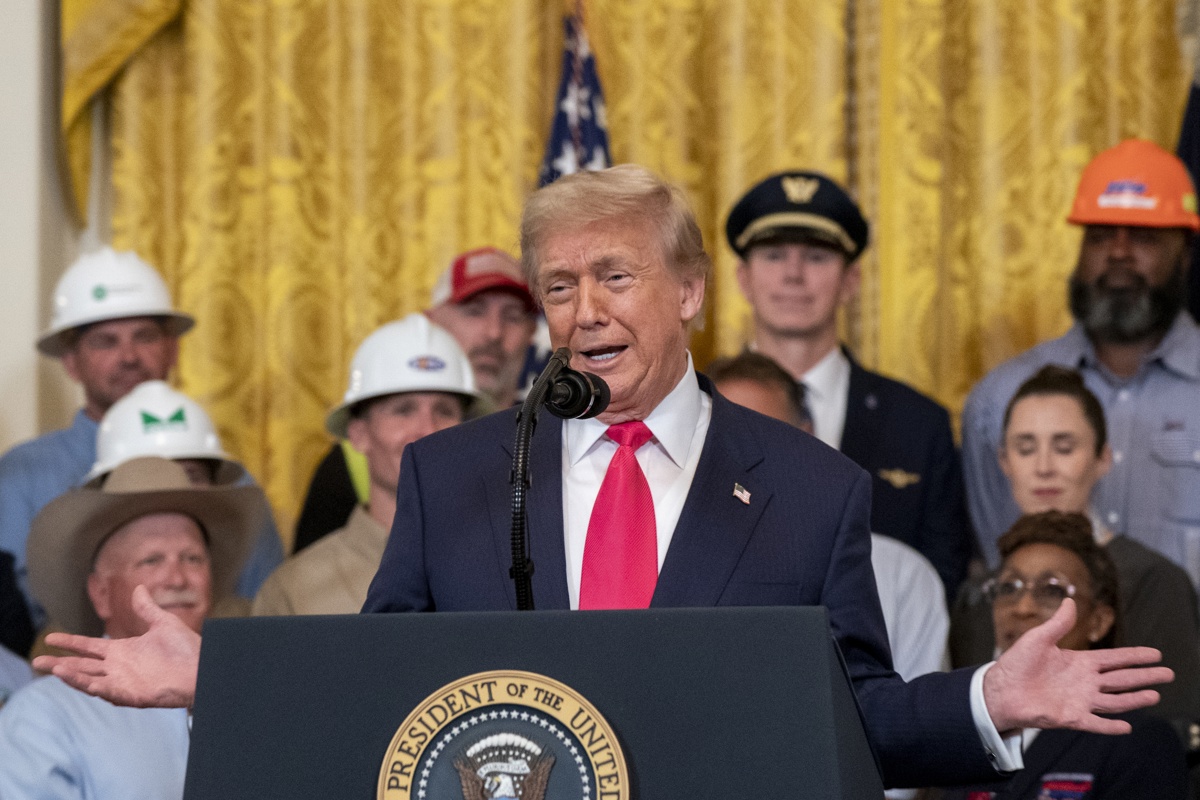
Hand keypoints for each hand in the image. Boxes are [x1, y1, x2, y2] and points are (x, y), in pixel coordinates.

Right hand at [32, 584, 199, 708]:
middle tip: (37, 661)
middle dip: (59, 664)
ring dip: (72, 676)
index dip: (70, 643)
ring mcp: (124, 682)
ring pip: (90, 680)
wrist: (205, 666)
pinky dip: (93, 687)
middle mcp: (119, 668)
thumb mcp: (163, 623)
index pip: (89, 647)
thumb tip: (138, 588)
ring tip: (54, 669)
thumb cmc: (187, 648)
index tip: (50, 637)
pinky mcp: (133, 694)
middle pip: (82, 666)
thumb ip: (146, 609)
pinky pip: (108, 692)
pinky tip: (82, 681)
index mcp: (123, 651)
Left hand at [984, 598, 1173, 733]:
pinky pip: (1095, 723)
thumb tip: (1070, 600)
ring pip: (1114, 701)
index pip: (1113, 659)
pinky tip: (1126, 727)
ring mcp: (1080, 701)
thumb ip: (1057, 623)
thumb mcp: (1038, 639)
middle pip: (1121, 679)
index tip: (1155, 654)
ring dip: (1134, 699)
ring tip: (1155, 695)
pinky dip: (1110, 726)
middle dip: (1144, 676)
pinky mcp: (1071, 718)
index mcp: (1079, 662)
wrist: (999, 690)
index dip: (1134, 656)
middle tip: (1168, 674)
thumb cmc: (1015, 664)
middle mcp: (1084, 682)